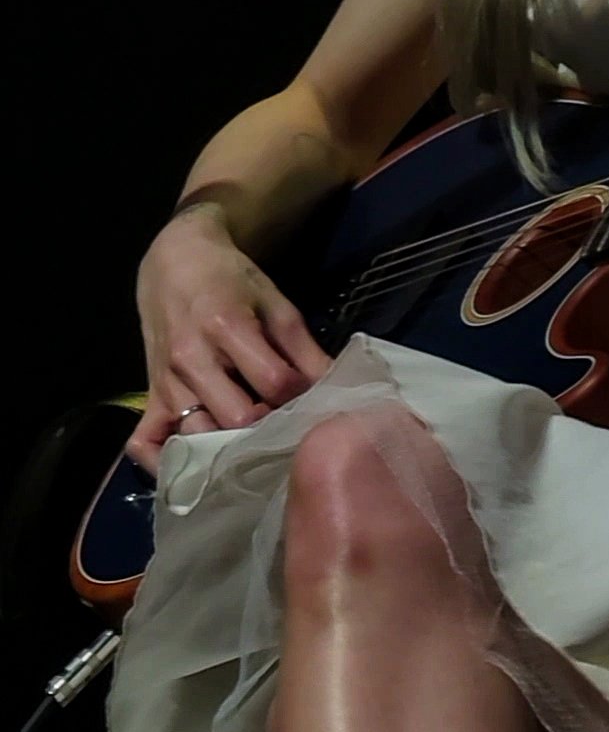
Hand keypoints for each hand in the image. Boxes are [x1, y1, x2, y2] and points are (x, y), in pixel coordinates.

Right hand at [125, 205, 332, 477]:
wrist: (176, 262)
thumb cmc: (232, 281)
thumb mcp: (277, 305)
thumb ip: (307, 351)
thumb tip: (338, 392)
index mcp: (226, 327)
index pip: (274, 382)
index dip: (301, 398)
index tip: (315, 404)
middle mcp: (190, 360)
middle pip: (237, 418)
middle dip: (269, 430)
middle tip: (289, 433)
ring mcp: (165, 382)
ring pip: (198, 439)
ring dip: (229, 452)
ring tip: (257, 452)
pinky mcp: (148, 397)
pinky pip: (146, 444)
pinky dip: (167, 464)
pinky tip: (198, 469)